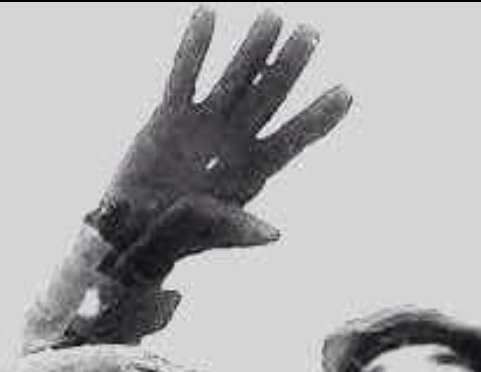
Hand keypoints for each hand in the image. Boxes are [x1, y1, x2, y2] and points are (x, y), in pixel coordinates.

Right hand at [92, 9, 351, 277]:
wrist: (134, 233)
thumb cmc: (177, 239)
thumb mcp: (211, 234)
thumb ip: (240, 229)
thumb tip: (273, 235)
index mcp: (254, 167)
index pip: (294, 137)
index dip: (319, 117)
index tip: (345, 94)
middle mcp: (235, 138)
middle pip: (271, 94)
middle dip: (291, 64)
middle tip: (310, 33)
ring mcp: (206, 121)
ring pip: (236, 74)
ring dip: (254, 47)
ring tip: (271, 18)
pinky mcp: (170, 114)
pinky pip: (184, 73)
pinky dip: (194, 46)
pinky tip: (207, 13)